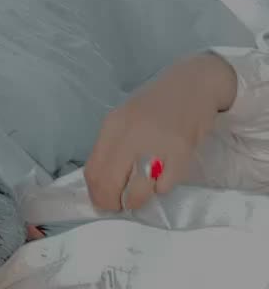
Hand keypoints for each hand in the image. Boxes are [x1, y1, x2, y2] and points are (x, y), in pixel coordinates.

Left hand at [84, 53, 237, 211]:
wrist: (197, 83)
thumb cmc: (159, 106)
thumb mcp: (126, 121)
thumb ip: (113, 149)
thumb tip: (103, 187)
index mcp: (113, 126)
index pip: (93, 172)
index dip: (97, 195)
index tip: (105, 201)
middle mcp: (130, 133)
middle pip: (109, 185)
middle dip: (114, 203)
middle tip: (123, 204)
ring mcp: (155, 142)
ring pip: (136, 192)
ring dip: (138, 199)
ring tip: (146, 188)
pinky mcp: (180, 151)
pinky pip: (163, 186)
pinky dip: (162, 187)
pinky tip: (167, 172)